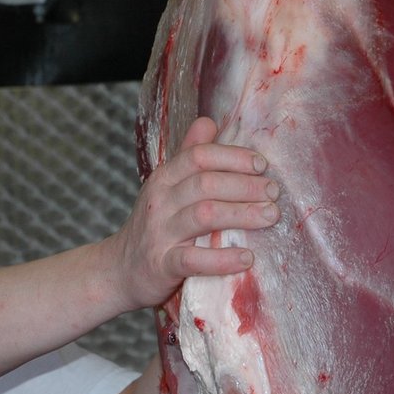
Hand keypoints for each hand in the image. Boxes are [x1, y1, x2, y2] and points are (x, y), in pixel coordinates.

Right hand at [108, 117, 279, 310]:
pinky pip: (194, 260)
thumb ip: (187, 155)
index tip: (262, 165)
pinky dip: (223, 259)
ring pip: (204, 215)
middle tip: (273, 192)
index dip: (233, 157)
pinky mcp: (162, 265)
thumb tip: (209, 122)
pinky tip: (247, 258)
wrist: (119, 271)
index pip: (199, 156)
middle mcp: (160, 201)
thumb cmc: (154, 227)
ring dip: (242, 214)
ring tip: (270, 216)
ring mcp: (159, 233)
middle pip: (206, 183)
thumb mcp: (166, 187)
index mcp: (164, 178)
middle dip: (245, 185)